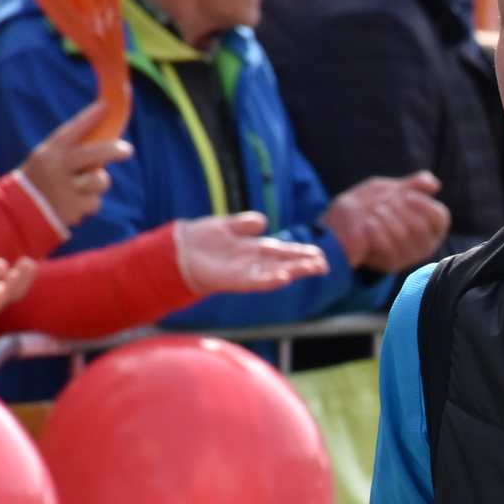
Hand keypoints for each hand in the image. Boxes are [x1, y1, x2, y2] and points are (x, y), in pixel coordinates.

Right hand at [16, 100, 133, 227]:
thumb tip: (107, 145)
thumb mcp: (48, 162)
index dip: (90, 118)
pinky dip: (88, 203)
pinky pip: (94, 202)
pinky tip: (72, 205)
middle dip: (111, 150)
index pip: (71, 131)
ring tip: (80, 189)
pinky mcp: (72, 208)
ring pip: (99, 180)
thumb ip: (72, 154)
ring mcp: (64, 188)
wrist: (20, 212)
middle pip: (90, 154)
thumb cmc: (41, 182)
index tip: (107, 106)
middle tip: (127, 149)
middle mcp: (55, 168)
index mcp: (48, 152)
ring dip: (98, 184)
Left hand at [173, 212, 329, 293]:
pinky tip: (284, 277)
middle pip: (284, 263)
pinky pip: (256, 282)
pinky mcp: (235, 281)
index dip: (300, 253)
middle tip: (324, 265)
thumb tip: (263, 222)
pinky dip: (270, 280)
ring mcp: (245, 272)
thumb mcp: (226, 225)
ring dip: (294, 272)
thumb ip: (244, 223)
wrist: (179, 251)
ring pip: (276, 273)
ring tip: (313, 269)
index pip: (282, 251)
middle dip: (304, 264)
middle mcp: (253, 262)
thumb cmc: (201, 238)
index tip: (319, 254)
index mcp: (253, 248)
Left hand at [320, 172, 450, 272]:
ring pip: (405, 237)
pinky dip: (377, 232)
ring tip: (375, 211)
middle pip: (421, 226)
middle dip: (400, 211)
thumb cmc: (371, 206)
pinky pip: (389, 248)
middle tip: (384, 204)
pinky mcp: (392, 264)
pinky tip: (367, 223)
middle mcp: (425, 244)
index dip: (424, 205)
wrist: (342, 226)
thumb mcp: (391, 190)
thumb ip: (412, 186)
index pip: (440, 217)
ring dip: (387, 219)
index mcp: (430, 226)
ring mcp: (409, 256)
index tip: (406, 195)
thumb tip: (434, 184)